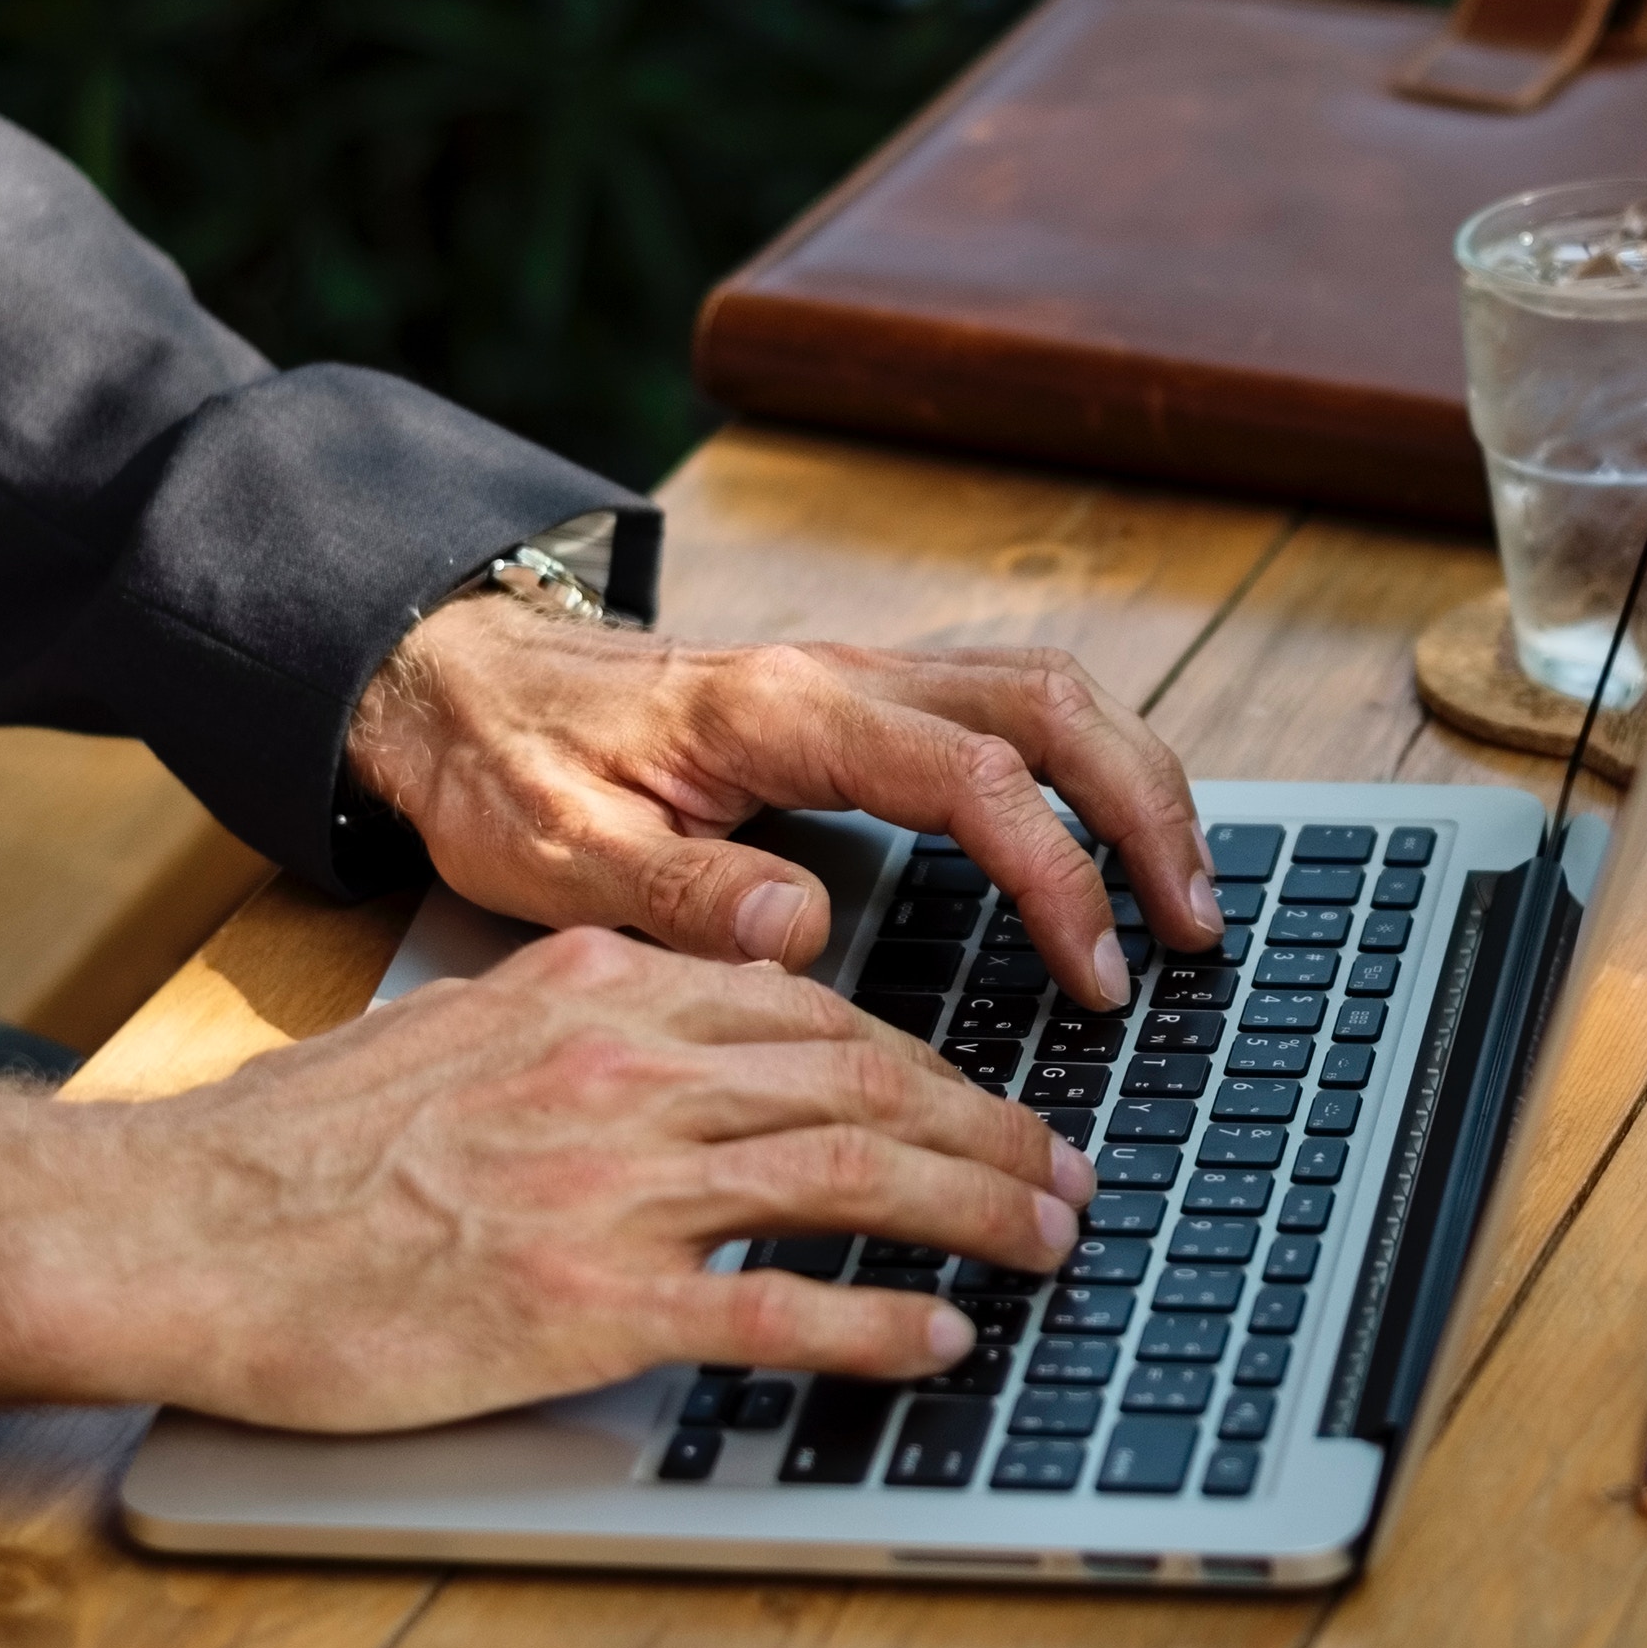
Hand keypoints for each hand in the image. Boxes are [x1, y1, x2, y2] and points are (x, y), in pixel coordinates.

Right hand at [0, 926, 1091, 1425]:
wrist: (183, 1227)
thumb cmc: (299, 1151)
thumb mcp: (462, 1031)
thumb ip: (585, 1029)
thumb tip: (686, 1047)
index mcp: (595, 990)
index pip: (811, 1007)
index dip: (923, 1058)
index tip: (981, 1097)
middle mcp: (624, 1068)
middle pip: (861, 1079)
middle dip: (985, 1126)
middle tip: (1064, 1172)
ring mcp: (615, 1186)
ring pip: (851, 1172)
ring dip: (974, 1206)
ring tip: (1047, 1239)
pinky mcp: (591, 1303)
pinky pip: (777, 1308)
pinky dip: (881, 1322)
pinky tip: (945, 1338)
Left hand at [347, 596, 1218, 1005]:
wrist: (449, 684)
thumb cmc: (502, 771)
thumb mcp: (556, 853)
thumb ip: (679, 893)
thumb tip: (800, 933)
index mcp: (778, 713)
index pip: (974, 778)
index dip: (1058, 877)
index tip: (1096, 973)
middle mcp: (838, 674)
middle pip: (1051, 705)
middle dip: (1147, 810)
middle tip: (1197, 926)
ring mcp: (857, 677)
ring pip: (1046, 690)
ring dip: (1134, 778)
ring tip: (1186, 888)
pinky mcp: (858, 698)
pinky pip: (1007, 707)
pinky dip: (1085, 765)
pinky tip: (1106, 839)